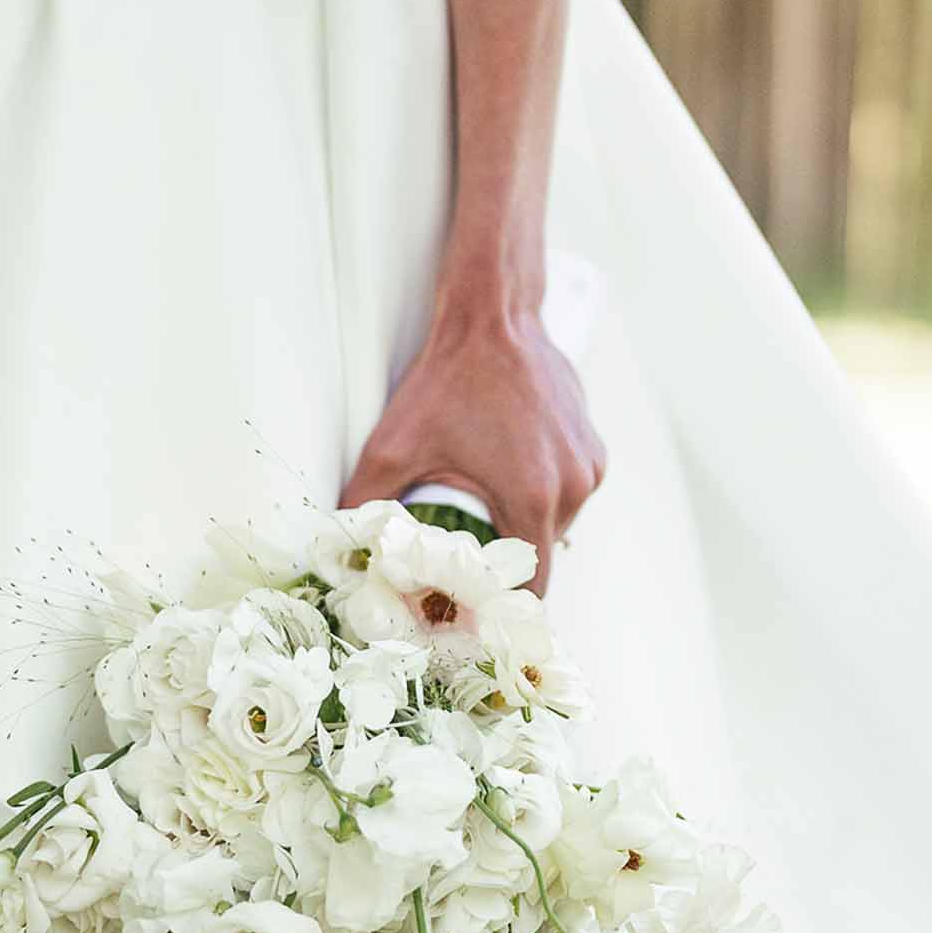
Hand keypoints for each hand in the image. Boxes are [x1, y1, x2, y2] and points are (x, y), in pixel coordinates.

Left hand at [340, 308, 605, 591]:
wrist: (493, 317)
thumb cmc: (447, 379)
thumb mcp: (393, 445)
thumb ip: (363, 502)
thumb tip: (338, 544)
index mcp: (531, 497)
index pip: (529, 589)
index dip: (500, 609)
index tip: (473, 616)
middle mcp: (572, 487)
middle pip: (539, 559)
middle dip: (503, 568)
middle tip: (463, 567)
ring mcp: (589, 466)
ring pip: (556, 527)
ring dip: (522, 530)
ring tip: (483, 517)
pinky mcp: (593, 449)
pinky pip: (568, 495)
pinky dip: (541, 498)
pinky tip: (507, 479)